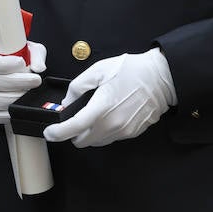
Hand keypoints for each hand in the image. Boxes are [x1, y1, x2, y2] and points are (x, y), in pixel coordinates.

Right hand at [0, 41, 45, 123]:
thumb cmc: (9, 59)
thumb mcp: (22, 48)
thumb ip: (34, 54)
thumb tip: (39, 68)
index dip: (4, 64)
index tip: (22, 63)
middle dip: (17, 83)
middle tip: (35, 80)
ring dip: (13, 99)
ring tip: (27, 93)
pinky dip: (6, 112)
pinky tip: (18, 106)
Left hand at [42, 48, 175, 147]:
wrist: (162, 78)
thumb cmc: (131, 70)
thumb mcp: (99, 69)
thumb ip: (78, 86)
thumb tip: (67, 103)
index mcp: (101, 107)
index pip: (73, 128)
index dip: (57, 133)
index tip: (50, 132)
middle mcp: (112, 124)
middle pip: (82, 141)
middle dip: (74, 132)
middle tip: (76, 118)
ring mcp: (123, 131)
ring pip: (96, 142)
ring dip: (90, 133)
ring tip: (95, 114)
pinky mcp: (132, 133)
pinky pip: (111, 138)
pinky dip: (105, 131)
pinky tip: (111, 115)